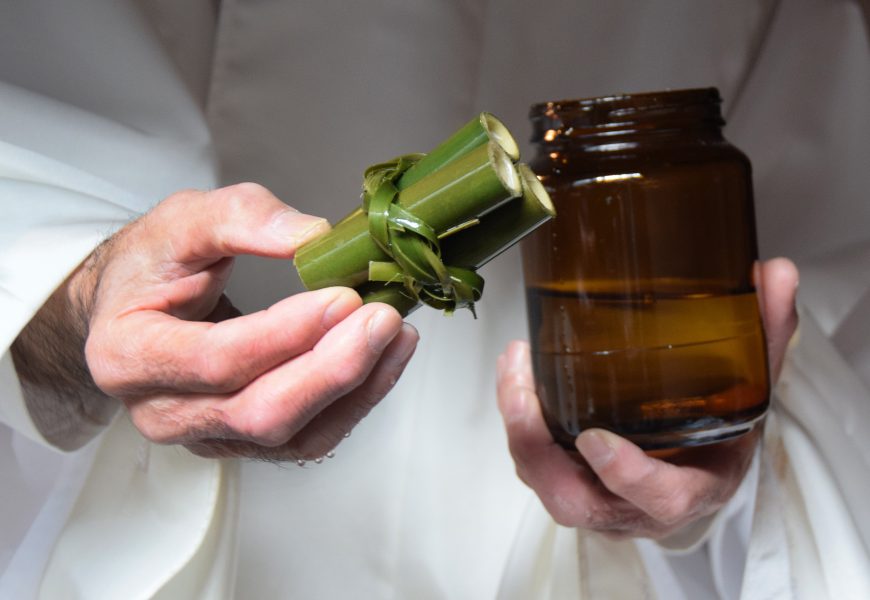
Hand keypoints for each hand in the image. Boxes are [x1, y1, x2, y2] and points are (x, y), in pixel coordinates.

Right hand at [16, 183, 417, 459]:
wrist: (139, 309)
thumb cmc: (154, 267)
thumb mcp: (181, 222)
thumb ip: (239, 217)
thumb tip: (311, 236)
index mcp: (129, 355)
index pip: (215, 360)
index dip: (285, 334)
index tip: (341, 296)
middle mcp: (164, 412)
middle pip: (260, 412)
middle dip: (332, 368)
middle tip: (382, 317)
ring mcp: (207, 436)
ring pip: (292, 435)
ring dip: (355, 387)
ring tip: (396, 334)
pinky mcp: (247, 441)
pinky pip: (309, 438)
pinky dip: (356, 401)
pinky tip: (385, 359)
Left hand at [496, 258, 798, 538]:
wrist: (694, 473)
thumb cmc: (717, 441)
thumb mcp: (749, 396)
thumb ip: (764, 338)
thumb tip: (774, 273)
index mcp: (688, 489)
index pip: (660, 497)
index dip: (627, 476)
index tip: (597, 440)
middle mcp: (632, 507)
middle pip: (575, 500)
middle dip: (538, 449)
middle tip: (522, 390)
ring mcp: (594, 498)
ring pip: (543, 481)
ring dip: (518, 428)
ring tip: (514, 365)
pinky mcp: (567, 480)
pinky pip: (532, 462)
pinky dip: (517, 421)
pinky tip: (515, 372)